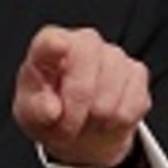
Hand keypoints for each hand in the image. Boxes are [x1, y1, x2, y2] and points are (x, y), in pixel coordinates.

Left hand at [12, 25, 150, 167]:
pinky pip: (131, 107)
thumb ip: (36, 108)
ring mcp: (114, 54)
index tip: (58, 49)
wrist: (76, 125)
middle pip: (84, 77)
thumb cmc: (48, 109)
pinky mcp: (137, 72)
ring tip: (87, 120)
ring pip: (109, 97)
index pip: (51, 40)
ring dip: (96, 120)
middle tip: (66, 126)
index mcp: (50, 45)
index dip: (55, 46)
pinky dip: (117, 122)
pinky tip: (107, 118)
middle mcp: (84, 41)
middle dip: (75, 111)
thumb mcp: (30, 113)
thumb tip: (51, 109)